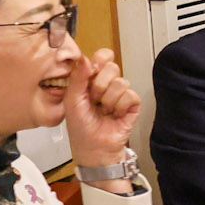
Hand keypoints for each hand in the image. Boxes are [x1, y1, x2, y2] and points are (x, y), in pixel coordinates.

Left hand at [64, 48, 141, 167]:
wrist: (93, 147)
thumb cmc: (80, 127)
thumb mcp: (71, 100)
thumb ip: (77, 77)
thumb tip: (85, 58)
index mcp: (92, 79)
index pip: (102, 57)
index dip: (98, 61)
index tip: (91, 72)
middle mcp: (107, 84)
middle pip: (112, 67)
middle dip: (99, 85)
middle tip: (93, 99)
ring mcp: (121, 94)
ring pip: (121, 82)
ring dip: (108, 100)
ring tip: (104, 110)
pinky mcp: (133, 104)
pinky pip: (130, 95)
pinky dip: (120, 106)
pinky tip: (115, 114)